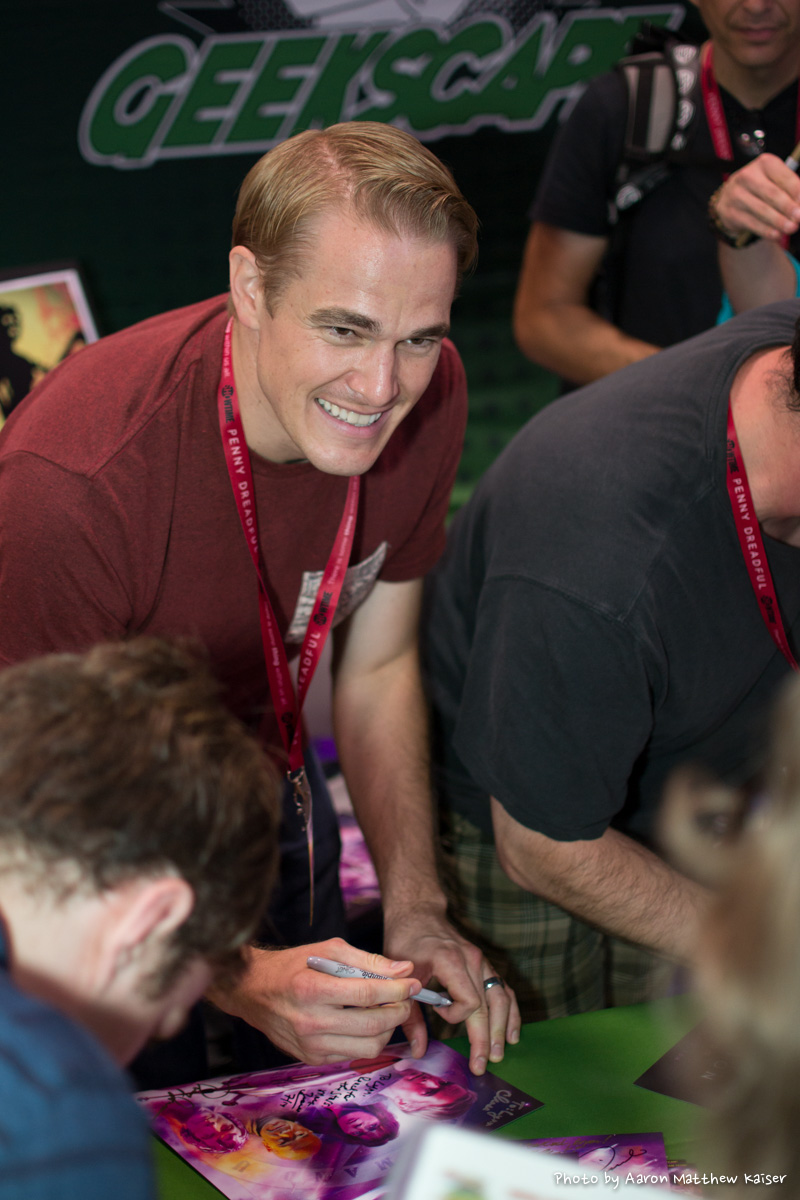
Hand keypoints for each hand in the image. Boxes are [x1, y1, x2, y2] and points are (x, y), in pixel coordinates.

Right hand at [207, 937, 418, 1063]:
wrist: (253, 991)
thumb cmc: (292, 966)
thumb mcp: (328, 950)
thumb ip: (367, 960)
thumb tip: (403, 970)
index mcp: (313, 989)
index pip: (367, 994)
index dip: (398, 989)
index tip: (412, 983)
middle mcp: (311, 1022)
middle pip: (373, 1025)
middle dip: (399, 1011)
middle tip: (405, 998)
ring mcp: (311, 1045)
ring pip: (369, 1048)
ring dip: (387, 1030)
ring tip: (387, 1011)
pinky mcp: (312, 1059)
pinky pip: (354, 1055)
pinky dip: (367, 1040)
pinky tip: (364, 1022)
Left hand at [383, 903, 520, 1075]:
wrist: (418, 913)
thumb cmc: (405, 941)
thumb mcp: (399, 976)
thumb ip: (409, 1015)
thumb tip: (419, 1051)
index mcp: (450, 959)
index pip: (469, 1000)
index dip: (456, 1016)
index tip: (438, 1013)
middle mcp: (472, 959)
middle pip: (489, 1004)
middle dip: (487, 1037)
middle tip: (482, 1065)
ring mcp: (482, 961)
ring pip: (502, 997)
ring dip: (503, 1027)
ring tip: (498, 1053)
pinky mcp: (485, 965)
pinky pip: (503, 989)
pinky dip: (510, 1012)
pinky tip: (511, 1032)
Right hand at [715, 154, 799, 240]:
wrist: (730, 196)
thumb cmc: (761, 188)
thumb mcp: (776, 181)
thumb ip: (790, 190)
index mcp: (765, 163)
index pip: (785, 178)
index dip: (797, 192)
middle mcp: (748, 175)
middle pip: (772, 194)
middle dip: (788, 207)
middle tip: (799, 218)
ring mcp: (737, 194)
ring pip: (761, 210)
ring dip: (778, 221)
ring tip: (791, 228)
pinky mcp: (730, 212)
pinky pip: (751, 223)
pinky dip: (766, 230)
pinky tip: (776, 235)